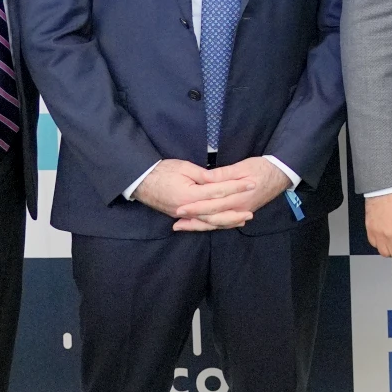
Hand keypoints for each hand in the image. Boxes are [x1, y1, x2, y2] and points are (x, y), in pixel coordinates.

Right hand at [134, 159, 255, 224]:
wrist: (139, 180)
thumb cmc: (162, 170)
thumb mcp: (184, 167)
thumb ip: (204, 176)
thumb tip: (220, 180)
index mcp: (189, 194)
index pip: (219, 191)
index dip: (236, 187)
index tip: (251, 183)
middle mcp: (187, 208)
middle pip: (216, 213)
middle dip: (235, 212)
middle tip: (251, 212)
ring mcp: (182, 214)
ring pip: (208, 222)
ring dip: (226, 221)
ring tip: (242, 220)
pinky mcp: (179, 216)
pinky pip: (199, 223)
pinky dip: (212, 225)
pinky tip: (223, 224)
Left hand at [172, 156, 289, 231]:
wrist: (281, 174)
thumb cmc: (262, 167)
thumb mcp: (243, 166)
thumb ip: (224, 174)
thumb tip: (206, 178)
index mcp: (238, 197)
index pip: (212, 206)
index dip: (195, 208)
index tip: (180, 208)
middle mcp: (239, 209)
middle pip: (212, 218)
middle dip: (193, 220)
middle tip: (176, 221)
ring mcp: (241, 212)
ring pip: (217, 224)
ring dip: (199, 226)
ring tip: (182, 226)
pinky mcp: (241, 212)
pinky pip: (224, 223)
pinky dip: (210, 225)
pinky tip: (200, 225)